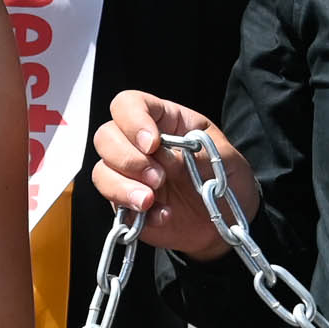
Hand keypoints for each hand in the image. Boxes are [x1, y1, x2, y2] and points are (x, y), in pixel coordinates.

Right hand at [90, 91, 255, 260]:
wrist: (226, 222)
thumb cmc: (226, 179)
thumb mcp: (226, 158)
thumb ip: (199, 153)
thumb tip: (167, 156)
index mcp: (163, 121)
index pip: (128, 104)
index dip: (132, 120)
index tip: (152, 144)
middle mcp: (138, 145)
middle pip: (105, 137)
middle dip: (128, 159)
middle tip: (158, 178)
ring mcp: (129, 175)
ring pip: (101, 171)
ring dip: (122, 187)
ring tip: (150, 201)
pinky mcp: (127, 204)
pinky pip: (114, 205)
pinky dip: (133, 213)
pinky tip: (161, 216)